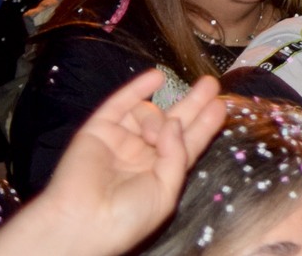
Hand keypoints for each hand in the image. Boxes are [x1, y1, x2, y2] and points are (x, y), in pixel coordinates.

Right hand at [16, 71, 225, 255]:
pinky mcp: (97, 131)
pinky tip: (156, 78)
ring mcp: (119, 141)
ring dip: (157, 117)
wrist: (80, 223)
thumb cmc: (127, 217)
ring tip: (156, 133)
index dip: (204, 124)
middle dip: (193, 103)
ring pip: (148, 114)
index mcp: (160, 173)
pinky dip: (137, 89)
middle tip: (211, 84)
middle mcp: (141, 155)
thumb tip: (175, 122)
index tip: (221, 105)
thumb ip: (177, 154)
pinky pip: (118, 105)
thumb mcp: (166, 191)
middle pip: (173, 121)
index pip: (188, 143)